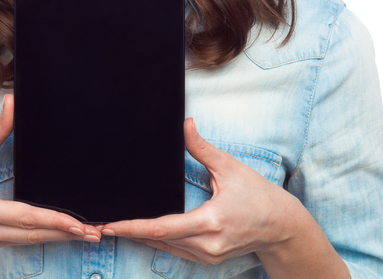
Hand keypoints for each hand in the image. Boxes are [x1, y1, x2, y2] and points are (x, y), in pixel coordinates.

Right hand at [0, 94, 101, 249]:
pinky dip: (45, 236)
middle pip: (32, 234)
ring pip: (30, 241)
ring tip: (90, 235)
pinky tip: (66, 233)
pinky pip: (22, 241)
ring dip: (60, 237)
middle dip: (66, 233)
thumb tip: (12, 100)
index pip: (23, 216)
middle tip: (98, 232)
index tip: (79, 223)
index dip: (53, 220)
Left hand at [99, 118, 301, 265]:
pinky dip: (159, 242)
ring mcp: (209, 256)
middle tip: (100, 226)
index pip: (163, 227)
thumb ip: (202, 148)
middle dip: (129, 233)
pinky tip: (143, 234)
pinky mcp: (210, 260)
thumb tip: (185, 123)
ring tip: (114, 229)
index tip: (111, 225)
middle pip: (159, 240)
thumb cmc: (259, 195)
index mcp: (211, 221)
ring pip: (166, 248)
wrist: (282, 226)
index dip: (134, 227)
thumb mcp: (230, 168)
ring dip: (141, 238)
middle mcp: (208, 244)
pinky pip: (177, 252)